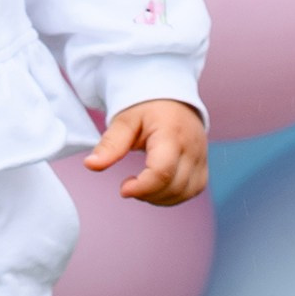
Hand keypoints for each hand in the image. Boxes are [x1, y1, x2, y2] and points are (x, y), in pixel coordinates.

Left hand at [88, 98, 208, 204]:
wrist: (172, 97)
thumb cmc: (147, 108)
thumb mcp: (125, 121)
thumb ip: (110, 144)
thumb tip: (91, 165)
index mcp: (172, 134)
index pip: (162, 171)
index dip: (142, 187)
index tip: (123, 187)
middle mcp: (192, 147)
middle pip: (173, 186)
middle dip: (147, 193)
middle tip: (129, 184)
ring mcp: (201, 156)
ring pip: (185, 192)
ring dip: (160, 198)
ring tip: (142, 185)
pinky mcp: (204, 164)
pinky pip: (192, 190)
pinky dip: (173, 195)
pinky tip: (158, 187)